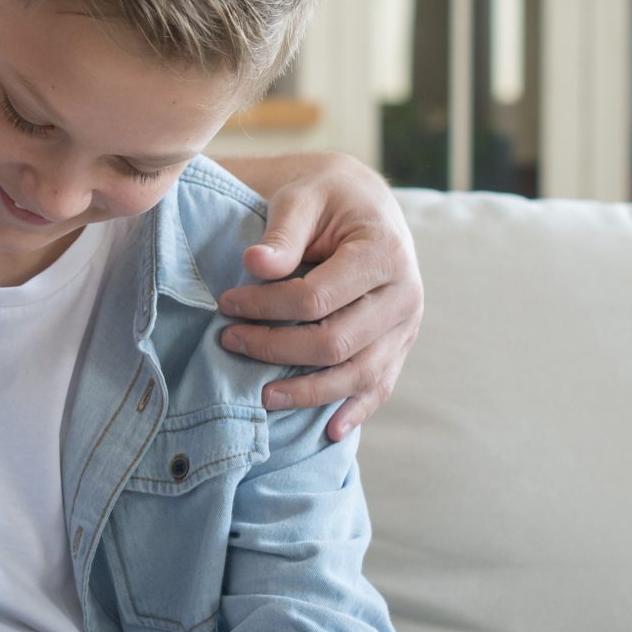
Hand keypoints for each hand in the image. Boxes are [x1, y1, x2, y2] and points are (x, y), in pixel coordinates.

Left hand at [213, 152, 422, 441]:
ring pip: (358, 373)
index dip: (265, 307)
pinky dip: (356, 410)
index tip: (224, 303)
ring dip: (307, 390)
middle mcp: (405, 294)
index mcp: (384, 252)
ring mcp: (406, 325)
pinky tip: (330, 432)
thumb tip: (254, 264)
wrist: (363, 203)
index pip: (317, 298)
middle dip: (276, 348)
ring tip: (261, 395)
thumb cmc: (326, 199)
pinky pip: (381, 385)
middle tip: (228, 340)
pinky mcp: (400, 344)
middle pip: (336, 342)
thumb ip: (281, 233)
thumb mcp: (301, 199)